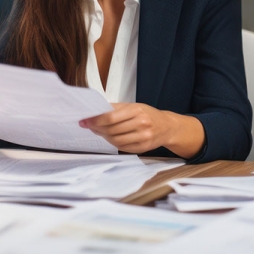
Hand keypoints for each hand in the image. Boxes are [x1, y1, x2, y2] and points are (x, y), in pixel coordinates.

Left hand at [80, 103, 204, 158]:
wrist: (167, 127)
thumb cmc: (148, 114)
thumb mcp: (134, 106)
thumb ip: (116, 108)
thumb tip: (95, 110)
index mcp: (137, 110)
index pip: (111, 117)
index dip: (96, 120)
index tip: (86, 120)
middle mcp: (142, 123)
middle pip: (112, 130)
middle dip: (97, 128)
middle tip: (89, 126)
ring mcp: (143, 137)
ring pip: (115, 140)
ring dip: (104, 136)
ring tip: (99, 131)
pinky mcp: (143, 148)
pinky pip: (122, 147)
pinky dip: (113, 143)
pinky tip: (110, 137)